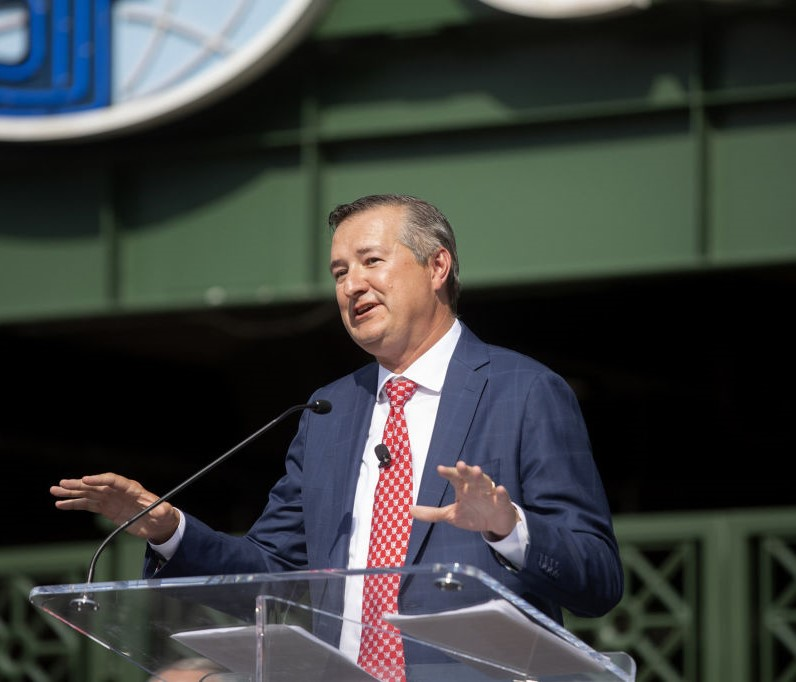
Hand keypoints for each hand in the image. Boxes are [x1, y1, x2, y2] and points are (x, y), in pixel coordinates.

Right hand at [50, 473, 179, 543]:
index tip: (85, 480)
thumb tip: (164, 510)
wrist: (158, 523)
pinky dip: (74, 504)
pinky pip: (88, 504)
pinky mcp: (106, 508)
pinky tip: (61, 504)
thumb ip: (163, 511)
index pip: (113, 480)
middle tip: (62, 484)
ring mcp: (111, 499)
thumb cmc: (163, 515)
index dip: (99, 479)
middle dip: (79, 485)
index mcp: (132, 489)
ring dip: (71, 492)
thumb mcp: (165, 513)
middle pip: (96, 485)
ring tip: (55, 491)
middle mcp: (119, 491)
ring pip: (88, 494)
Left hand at [410, 461, 518, 540]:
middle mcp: (476, 487)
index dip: (448, 473)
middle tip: (459, 465)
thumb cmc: (473, 514)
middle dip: (465, 471)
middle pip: (470, 476)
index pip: (455, 478)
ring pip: (485, 482)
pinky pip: (502, 496)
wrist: (495, 524)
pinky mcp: (502, 502)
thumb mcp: (451, 515)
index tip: (439, 469)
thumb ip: (432, 513)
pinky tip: (499, 489)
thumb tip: (410, 510)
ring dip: (481, 477)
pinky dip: (501, 493)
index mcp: (463, 488)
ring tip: (476, 470)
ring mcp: (489, 493)